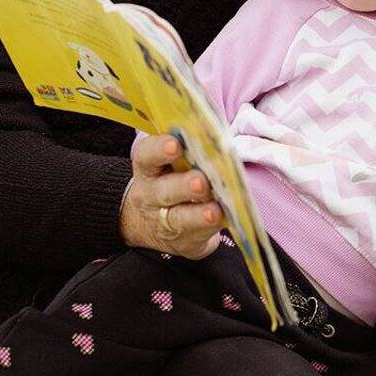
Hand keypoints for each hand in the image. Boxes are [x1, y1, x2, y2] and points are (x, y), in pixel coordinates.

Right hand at [120, 133, 222, 258]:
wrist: (149, 223)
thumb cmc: (169, 179)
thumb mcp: (167, 163)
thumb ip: (187, 148)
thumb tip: (214, 134)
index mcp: (149, 168)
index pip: (147, 156)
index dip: (159, 150)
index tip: (175, 144)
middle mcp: (153, 195)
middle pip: (165, 191)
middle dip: (184, 186)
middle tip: (200, 181)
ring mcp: (166, 222)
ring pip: (181, 218)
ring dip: (199, 214)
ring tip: (214, 211)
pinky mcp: (185, 241)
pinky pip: (200, 235)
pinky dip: (214, 228)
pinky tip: (227, 220)